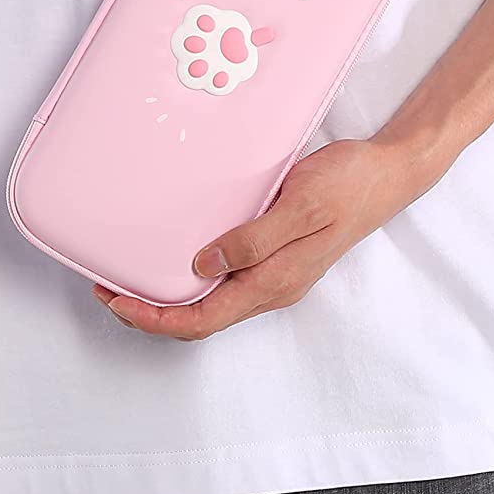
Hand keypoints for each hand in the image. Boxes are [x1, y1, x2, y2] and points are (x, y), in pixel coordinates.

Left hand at [92, 135, 443, 339]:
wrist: (387, 174)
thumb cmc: (350, 185)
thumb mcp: (302, 206)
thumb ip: (255, 239)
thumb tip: (204, 265)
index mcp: (274, 282)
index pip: (202, 319)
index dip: (153, 318)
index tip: (115, 300)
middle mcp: (270, 286)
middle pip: (200, 318)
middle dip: (149, 310)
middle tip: (106, 286)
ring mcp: (273, 272)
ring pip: (210, 300)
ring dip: (167, 295)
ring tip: (129, 272)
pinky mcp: (274, 254)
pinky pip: (223, 277)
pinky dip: (190, 273)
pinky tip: (173, 252)